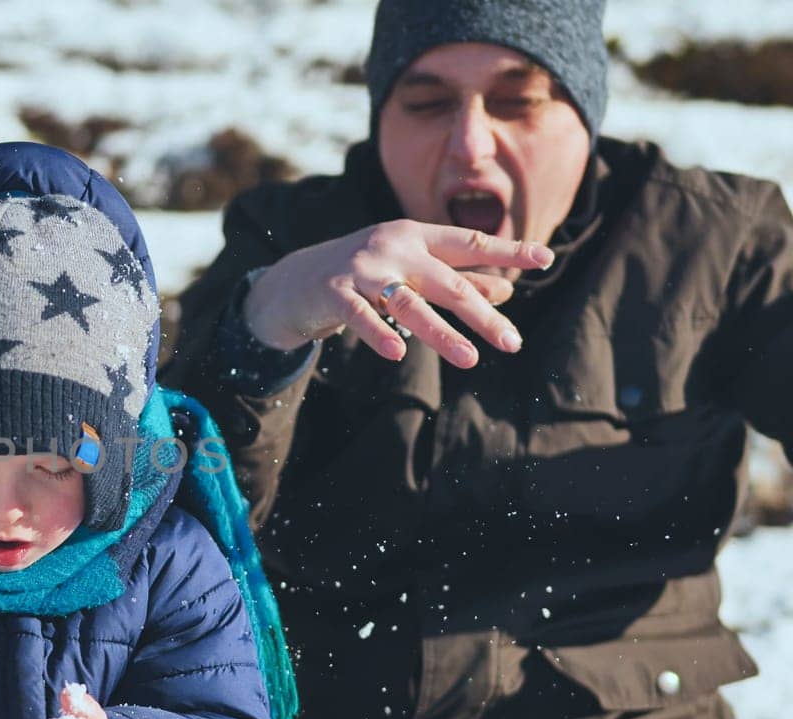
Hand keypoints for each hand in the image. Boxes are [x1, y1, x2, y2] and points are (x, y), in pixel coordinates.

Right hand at [244, 219, 553, 366]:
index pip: (469, 243)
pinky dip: (378, 334)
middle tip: (512, 342)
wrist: (294, 281)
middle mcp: (392, 247)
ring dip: (441, 333)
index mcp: (415, 236)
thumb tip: (507, 288)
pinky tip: (397, 353)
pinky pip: (360, 316)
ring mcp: (361, 269)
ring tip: (470, 359)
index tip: (546, 258)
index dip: (507, 250)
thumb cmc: (362, 276)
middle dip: (482, 314)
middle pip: (446, 282)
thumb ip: (455, 279)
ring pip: (409, 303)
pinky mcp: (332, 293)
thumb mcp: (410, 271)